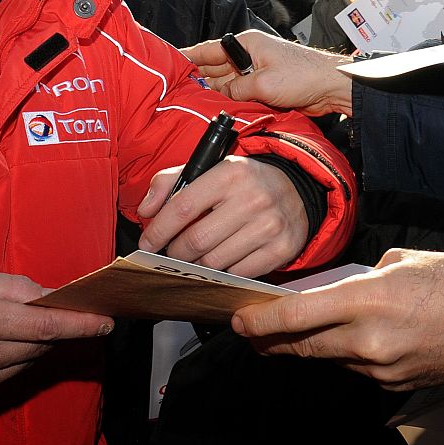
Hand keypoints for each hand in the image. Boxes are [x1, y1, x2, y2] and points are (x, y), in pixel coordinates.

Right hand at [0, 267, 113, 400]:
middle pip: (41, 344)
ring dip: (39, 343)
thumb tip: (54, 296)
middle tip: (75, 313)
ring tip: (30, 324)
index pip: (45, 326)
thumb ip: (17, 287)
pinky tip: (10, 343)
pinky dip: (19, 358)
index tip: (106, 322)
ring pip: (29, 361)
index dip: (80, 325)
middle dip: (62, 329)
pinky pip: (10, 375)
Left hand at [135, 156, 309, 277]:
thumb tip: (146, 210)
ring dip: (198, 264)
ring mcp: (270, 226)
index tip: (147, 243)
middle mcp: (253, 198)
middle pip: (196, 240)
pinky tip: (222, 261)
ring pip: (214, 262)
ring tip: (196, 256)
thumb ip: (170, 183)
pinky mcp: (281, 249)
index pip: (183, 207)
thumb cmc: (244, 183)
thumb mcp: (209, 170)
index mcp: (230, 173)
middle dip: (176, 252)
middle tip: (172, 252)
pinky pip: (238, 274)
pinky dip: (223, 272)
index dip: (158, 230)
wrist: (297, 191)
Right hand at [184, 29, 352, 115]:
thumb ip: (236, 90)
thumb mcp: (263, 83)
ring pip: (225, 83)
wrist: (331, 86)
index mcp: (246, 44)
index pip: (208, 49)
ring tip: (190, 103)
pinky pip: (239, 94)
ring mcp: (255, 72)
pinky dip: (229, 101)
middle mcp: (248, 56)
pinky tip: (217, 110)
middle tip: (174, 91)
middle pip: (214, 68)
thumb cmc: (304, 75)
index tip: (169, 62)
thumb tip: (219, 95)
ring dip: (213, 92)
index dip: (188, 57)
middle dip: (196, 78)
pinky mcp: (264, 87)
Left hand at [231, 249, 443, 390]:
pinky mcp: (392, 383)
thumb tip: (343, 289)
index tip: (241, 324)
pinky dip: (348, 355)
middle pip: (303, 345)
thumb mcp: (399, 260)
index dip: (263, 323)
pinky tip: (351, 341)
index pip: (299, 315)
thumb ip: (363, 276)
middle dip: (274, 341)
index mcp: (367, 299)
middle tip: (253, 336)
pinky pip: (357, 369)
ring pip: (330, 358)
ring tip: (297, 334)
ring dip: (312, 346)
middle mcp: (366, 338)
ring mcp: (379, 366)